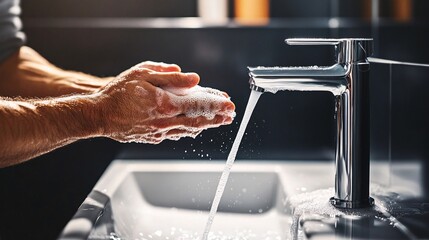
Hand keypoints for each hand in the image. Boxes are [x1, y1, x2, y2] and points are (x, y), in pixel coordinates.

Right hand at [97, 62, 234, 143]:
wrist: (99, 115)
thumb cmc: (118, 93)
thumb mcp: (143, 74)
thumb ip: (170, 77)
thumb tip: (193, 78)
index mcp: (165, 104)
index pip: (198, 104)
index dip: (216, 104)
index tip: (230, 104)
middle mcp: (165, 121)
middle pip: (198, 121)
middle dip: (217, 118)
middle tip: (230, 116)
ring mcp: (160, 132)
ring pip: (189, 130)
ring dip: (207, 126)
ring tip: (219, 121)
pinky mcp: (154, 137)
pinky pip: (177, 134)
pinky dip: (190, 131)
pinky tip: (196, 128)